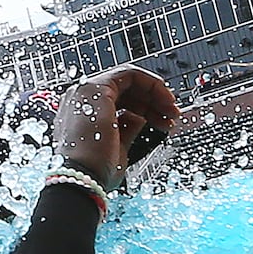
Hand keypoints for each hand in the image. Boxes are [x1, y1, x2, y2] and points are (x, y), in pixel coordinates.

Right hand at [54, 64, 179, 190]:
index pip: (118, 101)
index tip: (162, 120)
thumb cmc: (94, 172)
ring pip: (129, 79)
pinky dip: (151, 84)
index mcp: (83, 116)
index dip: (144, 108)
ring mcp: (85, 92)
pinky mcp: (95, 88)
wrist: (83, 178)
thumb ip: (128, 130)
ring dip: (155, 93)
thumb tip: (139, 119)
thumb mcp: (118, 149)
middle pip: (125, 89)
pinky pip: (130, 75)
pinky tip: (165, 100)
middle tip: (171, 115)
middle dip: (153, 101)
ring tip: (171, 112)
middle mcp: (80, 101)